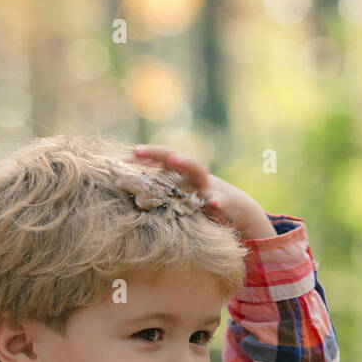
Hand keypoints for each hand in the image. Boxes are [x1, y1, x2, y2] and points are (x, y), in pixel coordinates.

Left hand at [125, 144, 276, 239]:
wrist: (238, 211)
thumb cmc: (202, 205)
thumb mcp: (181, 199)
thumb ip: (161, 194)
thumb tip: (131, 193)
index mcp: (182, 175)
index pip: (160, 160)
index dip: (143, 157)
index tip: (123, 157)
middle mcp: (194, 176)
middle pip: (175, 158)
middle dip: (157, 153)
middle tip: (138, 150)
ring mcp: (209, 186)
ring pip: (198, 170)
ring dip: (186, 163)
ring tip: (175, 160)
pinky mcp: (224, 202)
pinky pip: (221, 200)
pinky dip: (217, 201)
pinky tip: (213, 204)